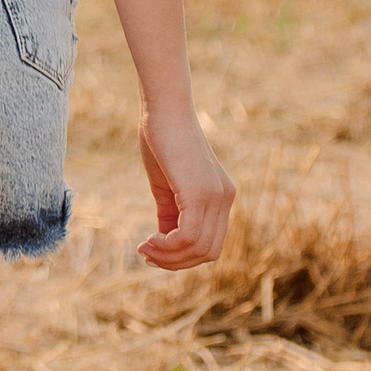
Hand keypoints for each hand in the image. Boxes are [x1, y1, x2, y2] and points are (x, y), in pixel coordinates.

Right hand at [136, 106, 233, 270]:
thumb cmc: (162, 140)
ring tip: (145, 247)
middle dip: (175, 262)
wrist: (163, 108)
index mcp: (221, 197)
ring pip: (198, 248)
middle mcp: (225, 199)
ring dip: (168, 256)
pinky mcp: (200, 193)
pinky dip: (167, 245)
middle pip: (207, 253)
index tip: (153, 250)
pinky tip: (149, 239)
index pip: (211, 244)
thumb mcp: (167, 186)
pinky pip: (188, 236)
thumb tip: (164, 242)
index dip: (183, 257)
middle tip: (147, 254)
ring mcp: (216, 196)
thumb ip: (170, 214)